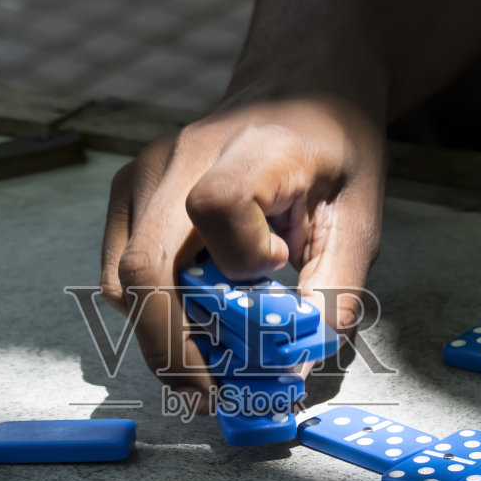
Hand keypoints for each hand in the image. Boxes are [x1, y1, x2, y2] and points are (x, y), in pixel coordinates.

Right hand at [99, 94, 385, 397]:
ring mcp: (143, 173)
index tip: (278, 267)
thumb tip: (299, 364)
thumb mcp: (360, 213)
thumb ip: (336, 287)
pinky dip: (151, 310)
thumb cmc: (333, 148)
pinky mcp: (126, 193)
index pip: (215, 206)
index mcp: (252, 147)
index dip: (241, 258)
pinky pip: (120, 270)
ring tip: (207, 362)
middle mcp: (180, 156)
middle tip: (208, 396)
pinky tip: (192, 321)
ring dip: (160, 333)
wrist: (299, 83)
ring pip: (123, 279)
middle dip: (170, 348)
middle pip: (145, 266)